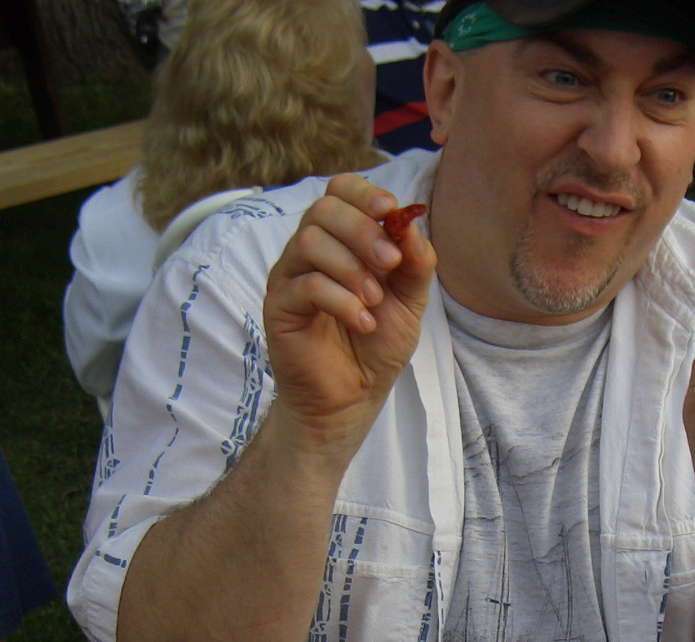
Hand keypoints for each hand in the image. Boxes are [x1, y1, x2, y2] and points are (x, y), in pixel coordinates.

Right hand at [263, 173, 437, 444]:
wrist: (353, 398)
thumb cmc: (376, 348)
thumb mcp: (409, 304)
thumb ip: (416, 264)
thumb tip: (412, 223)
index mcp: (340, 241)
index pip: (339, 191)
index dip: (363, 193)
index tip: (391, 212)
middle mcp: (309, 252)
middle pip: (323, 209)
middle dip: (363, 231)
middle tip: (390, 264)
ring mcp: (290, 278)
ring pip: (310, 242)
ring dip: (352, 269)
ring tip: (374, 302)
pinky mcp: (279, 308)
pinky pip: (306, 286)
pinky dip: (342, 301)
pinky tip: (363, 323)